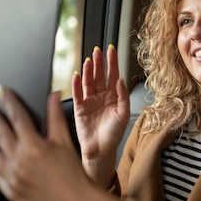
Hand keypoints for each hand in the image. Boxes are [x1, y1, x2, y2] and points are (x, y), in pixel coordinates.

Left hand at [0, 86, 92, 200]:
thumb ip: (55, 117)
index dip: (8, 101)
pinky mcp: (9, 191)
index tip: (1, 91)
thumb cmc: (73, 174)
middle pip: (0, 132)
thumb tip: (53, 96)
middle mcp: (19, 160)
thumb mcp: (65, 142)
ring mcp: (11, 177)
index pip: (17, 117)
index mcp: (34, 145)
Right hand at [72, 45, 129, 179]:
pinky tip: (77, 75)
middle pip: (99, 75)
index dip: (112, 62)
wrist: (101, 150)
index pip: (113, 75)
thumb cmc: (113, 134)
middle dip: (99, 63)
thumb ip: (123, 96)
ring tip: (89, 61)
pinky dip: (76, 84)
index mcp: (114, 96)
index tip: (112, 50)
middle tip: (98, 51)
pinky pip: (77, 93)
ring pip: (88, 82)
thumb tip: (120, 80)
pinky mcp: (79, 108)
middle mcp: (102, 96)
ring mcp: (90, 101)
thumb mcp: (123, 114)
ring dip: (88, 71)